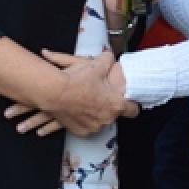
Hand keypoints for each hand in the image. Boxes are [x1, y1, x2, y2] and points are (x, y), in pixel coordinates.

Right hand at [13, 50, 137, 136]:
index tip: (128, 100)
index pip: (134, 110)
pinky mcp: (81, 132)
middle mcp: (107, 120)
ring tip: (88, 100)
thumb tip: (110, 56)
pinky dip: (84, 119)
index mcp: (116, 105)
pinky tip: (79, 108)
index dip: (132, 104)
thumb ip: (108, 60)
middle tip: (101, 95)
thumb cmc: (77, 80)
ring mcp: (93, 127)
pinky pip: (87, 126)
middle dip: (109, 106)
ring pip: (101, 121)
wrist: (54, 92)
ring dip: (97, 113)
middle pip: (115, 114)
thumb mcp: (97, 65)